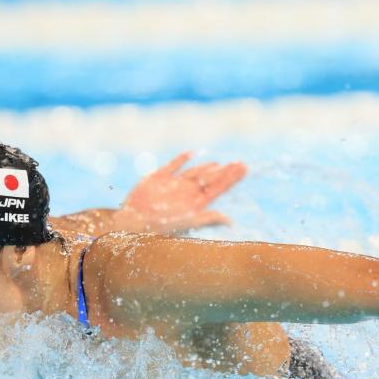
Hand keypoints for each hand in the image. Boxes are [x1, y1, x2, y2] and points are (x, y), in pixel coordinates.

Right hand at [123, 152, 245, 232]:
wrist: (134, 222)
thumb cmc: (162, 225)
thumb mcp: (188, 221)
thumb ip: (209, 219)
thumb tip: (231, 221)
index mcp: (196, 203)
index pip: (219, 188)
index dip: (232, 178)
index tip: (244, 168)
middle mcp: (187, 193)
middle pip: (210, 180)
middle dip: (226, 172)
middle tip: (241, 164)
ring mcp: (173, 185)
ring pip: (194, 173)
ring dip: (207, 167)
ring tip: (219, 164)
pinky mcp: (159, 178)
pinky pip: (173, 166)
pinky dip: (182, 159)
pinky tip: (192, 153)